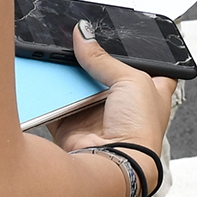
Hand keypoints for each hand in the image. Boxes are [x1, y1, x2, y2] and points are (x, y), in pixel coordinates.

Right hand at [50, 24, 176, 170]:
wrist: (114, 162)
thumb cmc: (140, 130)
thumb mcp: (132, 79)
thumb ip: (104, 57)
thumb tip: (83, 35)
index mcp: (149, 90)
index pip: (148, 64)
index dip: (137, 51)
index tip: (120, 35)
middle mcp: (123, 102)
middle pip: (105, 70)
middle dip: (91, 57)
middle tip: (80, 41)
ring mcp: (97, 112)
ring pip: (78, 83)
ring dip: (68, 72)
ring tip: (60, 53)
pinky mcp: (73, 123)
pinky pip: (57, 101)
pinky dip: (51, 90)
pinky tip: (48, 73)